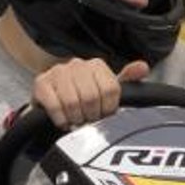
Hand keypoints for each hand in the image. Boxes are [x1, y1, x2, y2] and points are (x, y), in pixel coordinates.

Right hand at [31, 57, 148, 128]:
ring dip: (75, 118)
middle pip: (91, 97)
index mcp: (96, 65)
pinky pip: (55, 106)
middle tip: (87, 120)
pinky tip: (63, 120)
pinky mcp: (41, 84)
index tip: (103, 114)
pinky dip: (61, 119)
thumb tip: (143, 67)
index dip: (107, 108)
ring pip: (72, 103)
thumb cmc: (82, 98)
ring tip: (75, 120)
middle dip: (90, 115)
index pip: (110, 89)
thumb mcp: (106, 91)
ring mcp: (57, 72)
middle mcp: (77, 64)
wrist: (52, 102)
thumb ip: (126, 81)